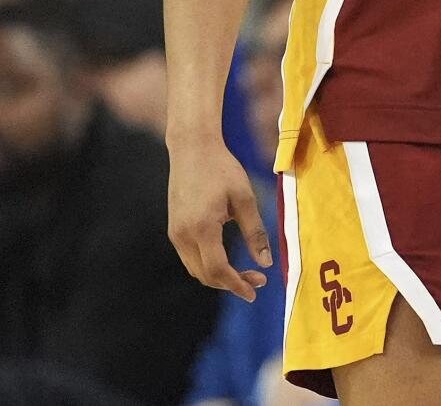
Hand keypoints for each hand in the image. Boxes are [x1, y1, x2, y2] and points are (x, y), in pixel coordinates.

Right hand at [167, 136, 272, 300]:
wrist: (192, 149)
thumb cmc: (222, 169)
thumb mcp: (245, 198)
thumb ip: (255, 232)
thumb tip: (266, 263)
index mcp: (202, 228)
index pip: (217, 270)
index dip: (236, 285)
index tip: (254, 292)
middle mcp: (183, 235)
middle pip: (205, 275)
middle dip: (231, 283)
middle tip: (258, 280)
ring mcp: (175, 233)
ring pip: (196, 269)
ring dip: (219, 277)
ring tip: (246, 273)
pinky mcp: (174, 229)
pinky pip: (190, 258)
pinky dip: (208, 266)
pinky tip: (227, 260)